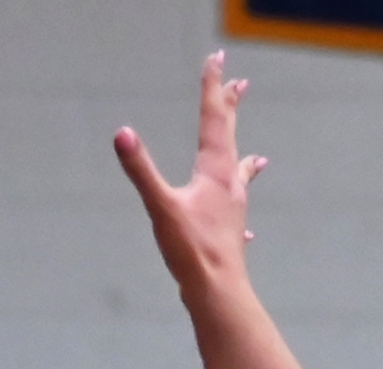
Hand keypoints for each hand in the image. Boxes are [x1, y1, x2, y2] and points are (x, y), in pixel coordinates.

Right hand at [114, 54, 267, 307]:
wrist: (219, 293)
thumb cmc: (193, 251)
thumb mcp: (161, 207)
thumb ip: (141, 170)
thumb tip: (122, 134)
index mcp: (214, 171)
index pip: (214, 117)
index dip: (213, 87)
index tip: (217, 60)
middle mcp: (229, 185)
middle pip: (231, 138)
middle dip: (231, 109)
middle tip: (240, 85)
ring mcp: (233, 211)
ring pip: (241, 178)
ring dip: (247, 163)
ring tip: (260, 159)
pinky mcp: (231, 236)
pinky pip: (237, 217)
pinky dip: (240, 214)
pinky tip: (246, 227)